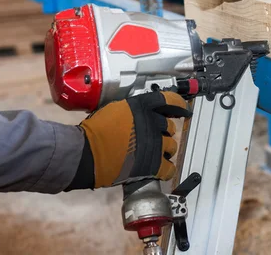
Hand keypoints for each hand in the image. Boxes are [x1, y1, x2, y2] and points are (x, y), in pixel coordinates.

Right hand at [70, 91, 191, 189]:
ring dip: (165, 149)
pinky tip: (162, 170)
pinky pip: (169, 168)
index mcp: (142, 107)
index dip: (179, 104)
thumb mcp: (113, 109)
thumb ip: (131, 110)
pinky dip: (167, 169)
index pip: (168, 100)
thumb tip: (138, 114)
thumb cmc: (94, 131)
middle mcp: (152, 123)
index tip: (184, 109)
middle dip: (164, 131)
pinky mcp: (153, 165)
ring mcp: (154, 144)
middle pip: (169, 126)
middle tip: (155, 137)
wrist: (86, 153)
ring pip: (171, 146)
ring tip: (156, 154)